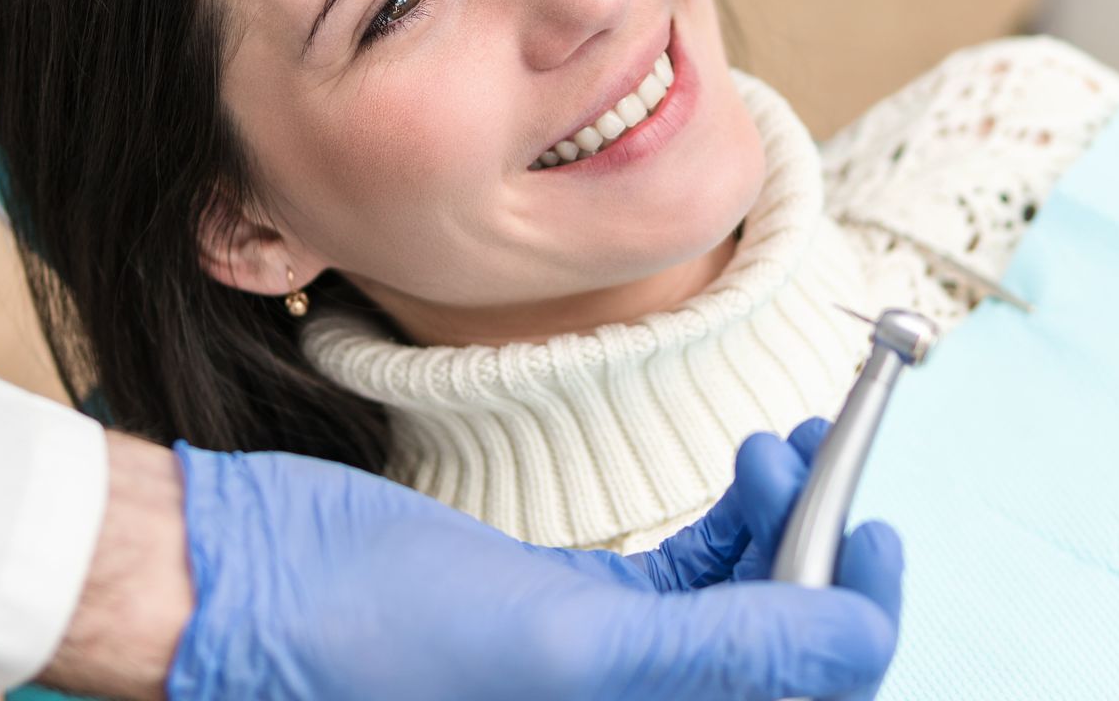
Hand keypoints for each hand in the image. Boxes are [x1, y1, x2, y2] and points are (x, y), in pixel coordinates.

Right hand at [170, 418, 901, 700]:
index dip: (855, 620)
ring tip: (772, 445)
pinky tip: (735, 475)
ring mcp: (604, 673)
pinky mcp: (571, 616)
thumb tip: (863, 635)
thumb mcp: (574, 649)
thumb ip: (729, 652)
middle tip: (809, 463)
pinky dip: (725, 525)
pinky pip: (687, 584)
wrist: (246, 587)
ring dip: (775, 524)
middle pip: (781, 652)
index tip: (871, 530)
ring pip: (741, 607)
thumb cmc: (377, 636)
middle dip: (814, 553)